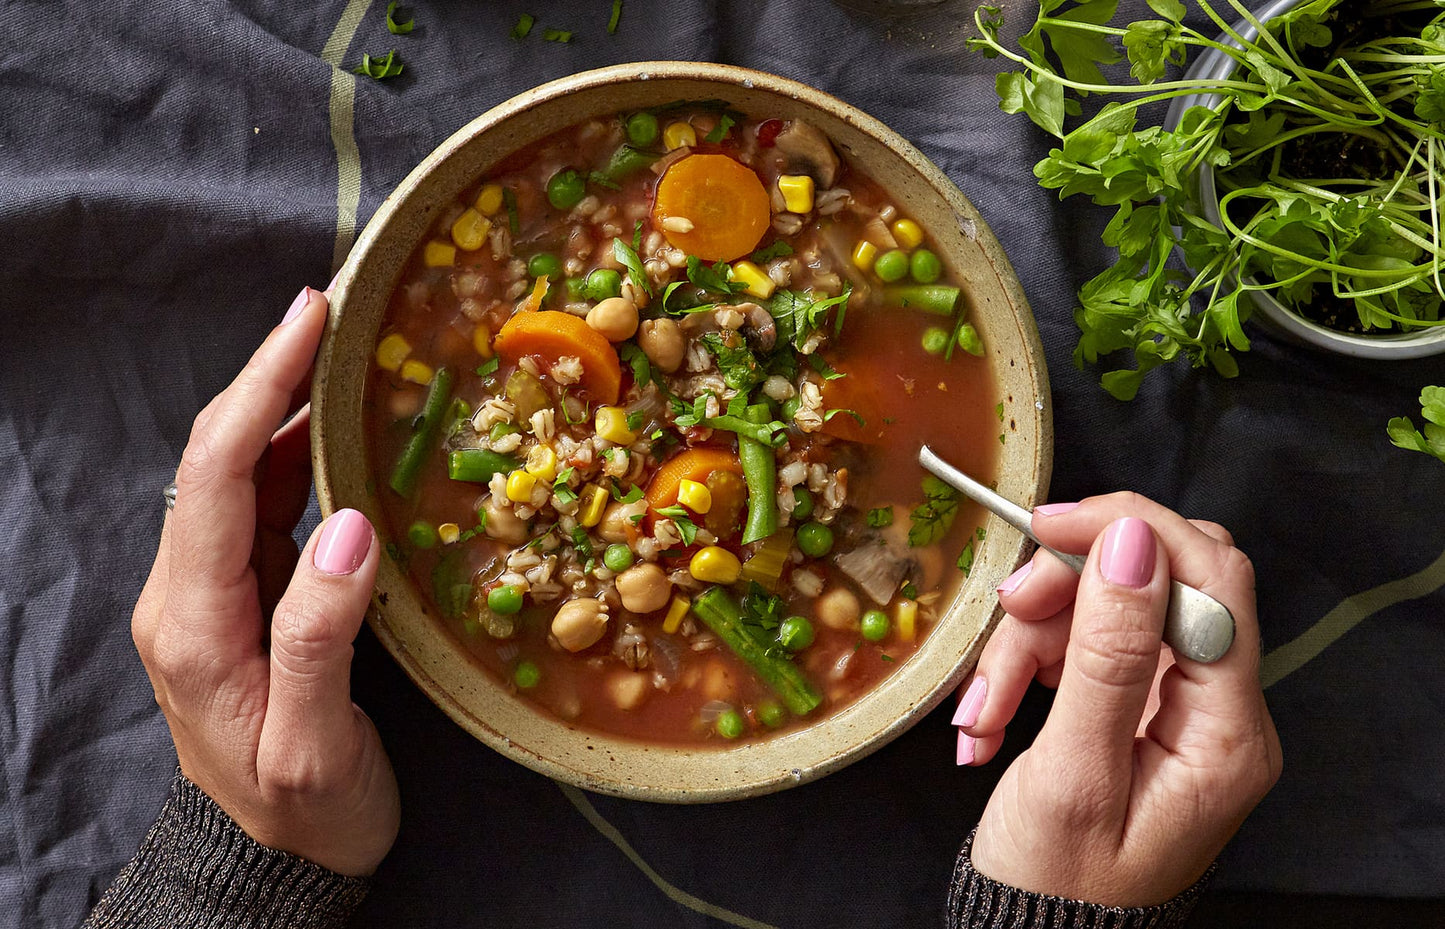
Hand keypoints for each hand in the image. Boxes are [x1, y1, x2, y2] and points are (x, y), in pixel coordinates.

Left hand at [130, 285, 399, 876]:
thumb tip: (350, 524)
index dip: (261, 385)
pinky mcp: (246, 600)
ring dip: (285, 405)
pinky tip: (339, 429)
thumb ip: (321, 633)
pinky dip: (301, 454)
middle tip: (329, 308)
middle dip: (268, 373)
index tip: (309, 320)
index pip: (219, 471)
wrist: (276, 863)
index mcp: (192, 619)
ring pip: (241, 473)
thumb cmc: (302, 811)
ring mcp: (213, 593)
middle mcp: (187, 593)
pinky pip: (266, 507)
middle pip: (219, 455)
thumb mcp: (314, 742)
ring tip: (340, 350)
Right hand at [955, 494, 1281, 905]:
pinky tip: (991, 712)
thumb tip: (1132, 545)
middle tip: (1010, 607)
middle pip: (1157, 584)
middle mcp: (1218, 711)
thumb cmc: (1055, 887)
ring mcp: (1176, 708)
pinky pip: (1084, 647)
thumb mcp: (1073, 773)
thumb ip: (1108, 655)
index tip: (1051, 525)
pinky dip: (1028, 665)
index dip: (1132, 532)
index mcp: (1227, 733)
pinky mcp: (1134, 708)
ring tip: (982, 707)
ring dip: (1029, 640)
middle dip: (1070, 588)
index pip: (1212, 580)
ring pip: (1106, 611)